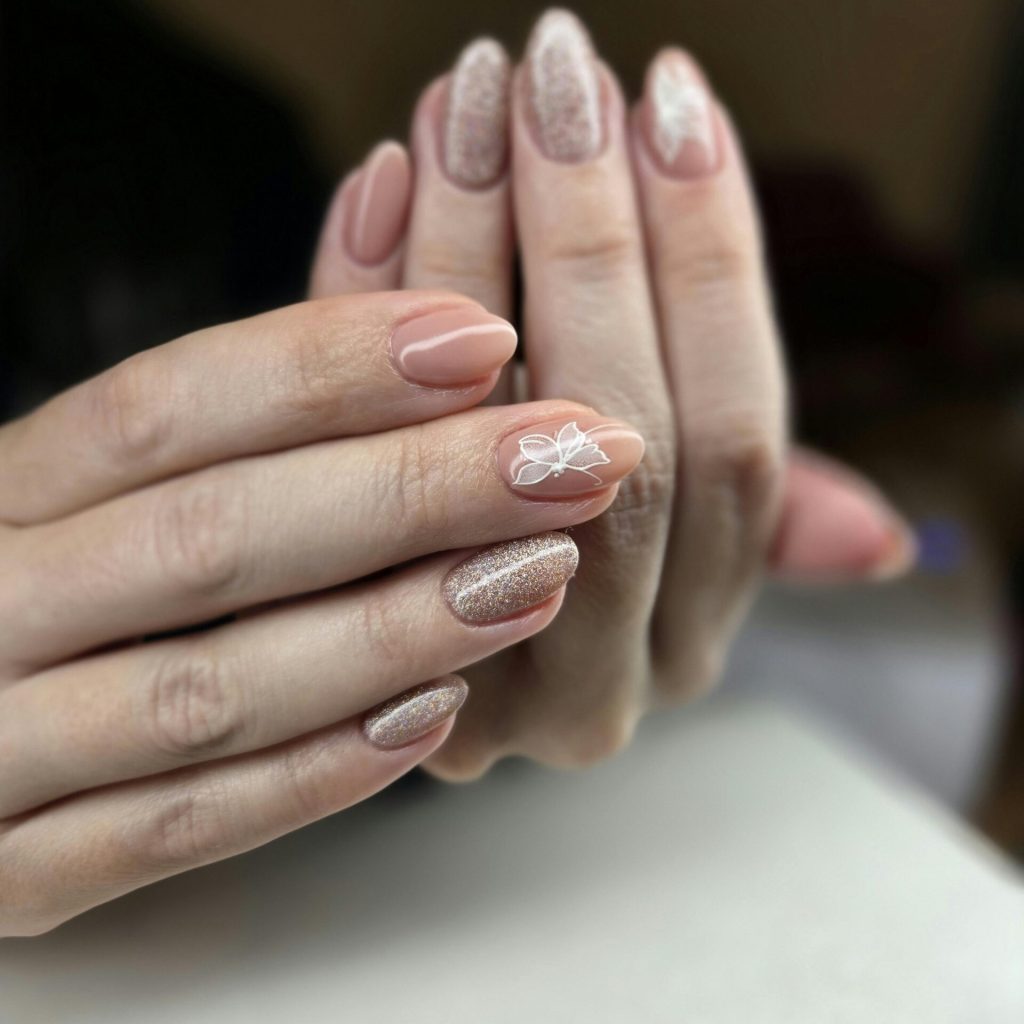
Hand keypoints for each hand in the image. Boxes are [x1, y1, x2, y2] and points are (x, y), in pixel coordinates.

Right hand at [0, 289, 645, 933]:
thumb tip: (414, 292)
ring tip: (538, 574)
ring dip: (393, 631)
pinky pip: (180, 829)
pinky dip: (315, 775)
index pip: (169, 407)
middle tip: (572, 456)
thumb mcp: (103, 494)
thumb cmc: (52, 588)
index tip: (485, 337)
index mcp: (7, 492)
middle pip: (215, 537)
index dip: (331, 369)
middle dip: (414, 491)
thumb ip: (237, 424)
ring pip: (212, 690)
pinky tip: (438, 713)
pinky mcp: (18, 875)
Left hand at [308, 10, 914, 777]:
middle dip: (594, 240)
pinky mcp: (344, 644)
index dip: (714, 271)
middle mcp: (589, 685)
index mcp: (685, 643)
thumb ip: (756, 526)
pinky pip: (346, 450)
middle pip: (617, 441)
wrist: (373, 638)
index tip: (678, 110)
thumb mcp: (672, 551)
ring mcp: (461, 674)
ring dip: (470, 245)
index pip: (733, 450)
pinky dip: (357, 300)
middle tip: (564, 77)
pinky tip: (379, 181)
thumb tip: (886, 541)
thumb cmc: (547, 558)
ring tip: (467, 99)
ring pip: (472, 442)